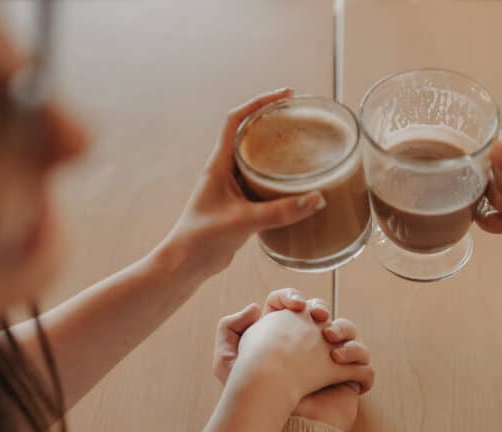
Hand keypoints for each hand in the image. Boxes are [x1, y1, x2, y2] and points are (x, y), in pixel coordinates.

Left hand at [158, 89, 326, 277]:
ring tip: (302, 146)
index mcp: (218, 165)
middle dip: (272, 123)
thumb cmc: (202, 240)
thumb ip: (281, 211)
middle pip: (248, 135)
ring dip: (275, 151)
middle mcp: (223, 172)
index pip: (235, 120)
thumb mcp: (244, 221)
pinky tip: (295, 186)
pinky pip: (260, 185)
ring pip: (255, 161)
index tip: (284, 96)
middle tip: (299, 118)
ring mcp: (231, 190)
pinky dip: (277, 180)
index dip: (258, 103)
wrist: (185, 266)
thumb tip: (316, 199)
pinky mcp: (238, 208)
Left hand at [214, 289, 372, 431]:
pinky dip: (359, 360)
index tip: (293, 305)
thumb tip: (256, 307)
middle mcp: (306, 347)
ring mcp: (328, 363)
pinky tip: (340, 364)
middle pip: (322, 312)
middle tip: (317, 319)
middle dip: (322, 309)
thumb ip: (229, 327)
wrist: (272, 427)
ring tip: (332, 344)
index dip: (293, 297)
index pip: (291, 304)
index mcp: (281, 336)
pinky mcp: (347, 383)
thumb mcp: (226, 362)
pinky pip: (365, 367)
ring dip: (345, 330)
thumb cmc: (247, 397)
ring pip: (348, 333)